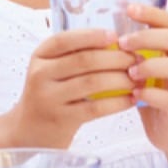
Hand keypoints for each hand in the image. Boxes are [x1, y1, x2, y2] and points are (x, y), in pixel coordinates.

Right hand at [4, 28, 140, 146]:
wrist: (29, 131)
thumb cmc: (49, 94)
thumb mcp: (52, 70)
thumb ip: (74, 55)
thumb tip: (117, 41)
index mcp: (40, 56)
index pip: (65, 40)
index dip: (92, 36)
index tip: (115, 36)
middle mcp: (41, 75)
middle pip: (84, 60)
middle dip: (116, 58)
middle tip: (136, 60)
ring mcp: (49, 98)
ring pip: (92, 83)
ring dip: (120, 79)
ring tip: (138, 79)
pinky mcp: (62, 119)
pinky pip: (96, 108)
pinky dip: (117, 102)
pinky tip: (131, 99)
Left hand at [121, 3, 167, 152]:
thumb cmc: (156, 91)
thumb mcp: (146, 64)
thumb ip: (134, 44)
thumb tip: (112, 13)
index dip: (152, 13)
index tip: (129, 8)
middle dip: (149, 37)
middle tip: (123, 43)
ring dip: (153, 66)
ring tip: (131, 72)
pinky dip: (152, 95)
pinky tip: (135, 94)